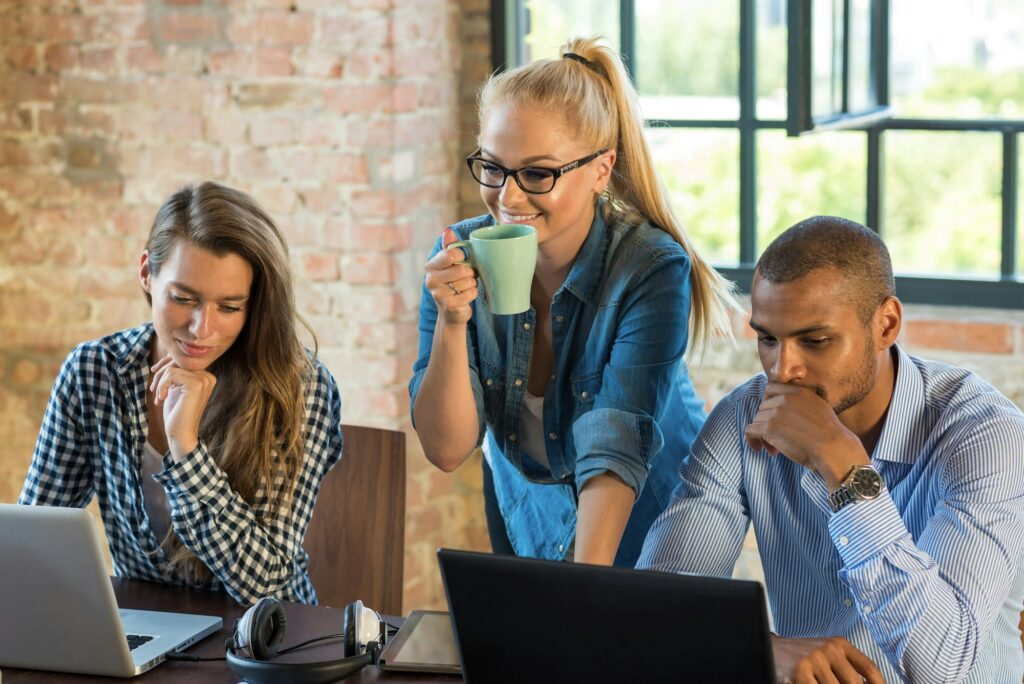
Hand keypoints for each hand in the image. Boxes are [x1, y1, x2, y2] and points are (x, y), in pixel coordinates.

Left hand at [149, 354, 215, 461]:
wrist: (180, 433)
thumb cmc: (176, 413)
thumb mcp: (176, 388)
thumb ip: (177, 373)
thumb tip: (168, 356)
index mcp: (205, 377)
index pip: (182, 361)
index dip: (165, 366)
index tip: (155, 376)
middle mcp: (208, 377)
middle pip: (177, 361)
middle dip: (161, 373)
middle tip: (153, 390)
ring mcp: (204, 380)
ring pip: (172, 368)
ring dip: (159, 382)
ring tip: (158, 397)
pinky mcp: (196, 384)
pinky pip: (171, 374)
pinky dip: (161, 386)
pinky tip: (161, 399)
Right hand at [424, 228, 478, 324]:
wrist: (451, 312)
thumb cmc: (452, 284)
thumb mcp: (449, 265)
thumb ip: (449, 248)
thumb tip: (448, 231)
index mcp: (430, 266)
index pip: (450, 254)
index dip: (463, 255)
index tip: (465, 259)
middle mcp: (431, 280)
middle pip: (462, 269)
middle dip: (470, 272)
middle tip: (468, 276)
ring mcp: (439, 294)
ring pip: (468, 282)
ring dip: (472, 284)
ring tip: (466, 286)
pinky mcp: (450, 305)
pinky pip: (471, 293)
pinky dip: (473, 294)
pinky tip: (466, 296)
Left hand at [744, 383, 866, 488]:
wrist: (833, 448)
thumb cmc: (829, 435)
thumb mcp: (819, 407)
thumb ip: (802, 401)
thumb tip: (788, 407)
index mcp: (797, 391)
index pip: (771, 389)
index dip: (769, 403)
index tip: (773, 417)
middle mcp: (784, 398)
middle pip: (762, 407)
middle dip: (767, 422)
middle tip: (777, 438)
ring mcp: (775, 412)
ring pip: (757, 420)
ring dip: (763, 434)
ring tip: (775, 449)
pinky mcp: (768, 427)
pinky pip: (750, 431)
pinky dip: (752, 440)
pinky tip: (759, 449)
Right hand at [772, 635, 884, 683]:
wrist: (772, 650)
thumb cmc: (803, 658)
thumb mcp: (827, 657)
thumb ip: (846, 669)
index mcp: (840, 644)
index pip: (870, 669)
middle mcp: (829, 648)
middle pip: (855, 683)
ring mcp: (815, 659)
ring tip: (823, 683)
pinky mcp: (800, 670)